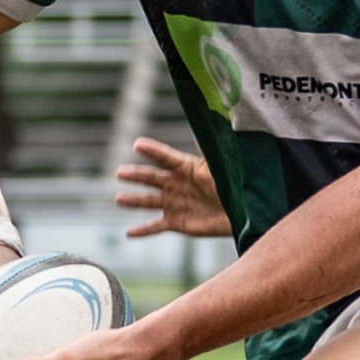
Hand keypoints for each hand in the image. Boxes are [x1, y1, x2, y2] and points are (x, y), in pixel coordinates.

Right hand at [116, 136, 232, 239]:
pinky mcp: (175, 222)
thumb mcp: (221, 166)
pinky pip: (155, 226)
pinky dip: (142, 231)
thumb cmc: (232, 184)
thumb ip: (210, 149)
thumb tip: (205, 127)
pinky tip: (129, 233)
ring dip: (133, 200)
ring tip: (119, 199)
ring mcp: (173, 203)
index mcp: (184, 167)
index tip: (137, 144)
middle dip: (135, 175)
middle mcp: (174, 184)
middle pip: (151, 178)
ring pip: (148, 201)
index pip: (165, 157)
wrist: (239, 211)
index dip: (152, 151)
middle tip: (120, 173)